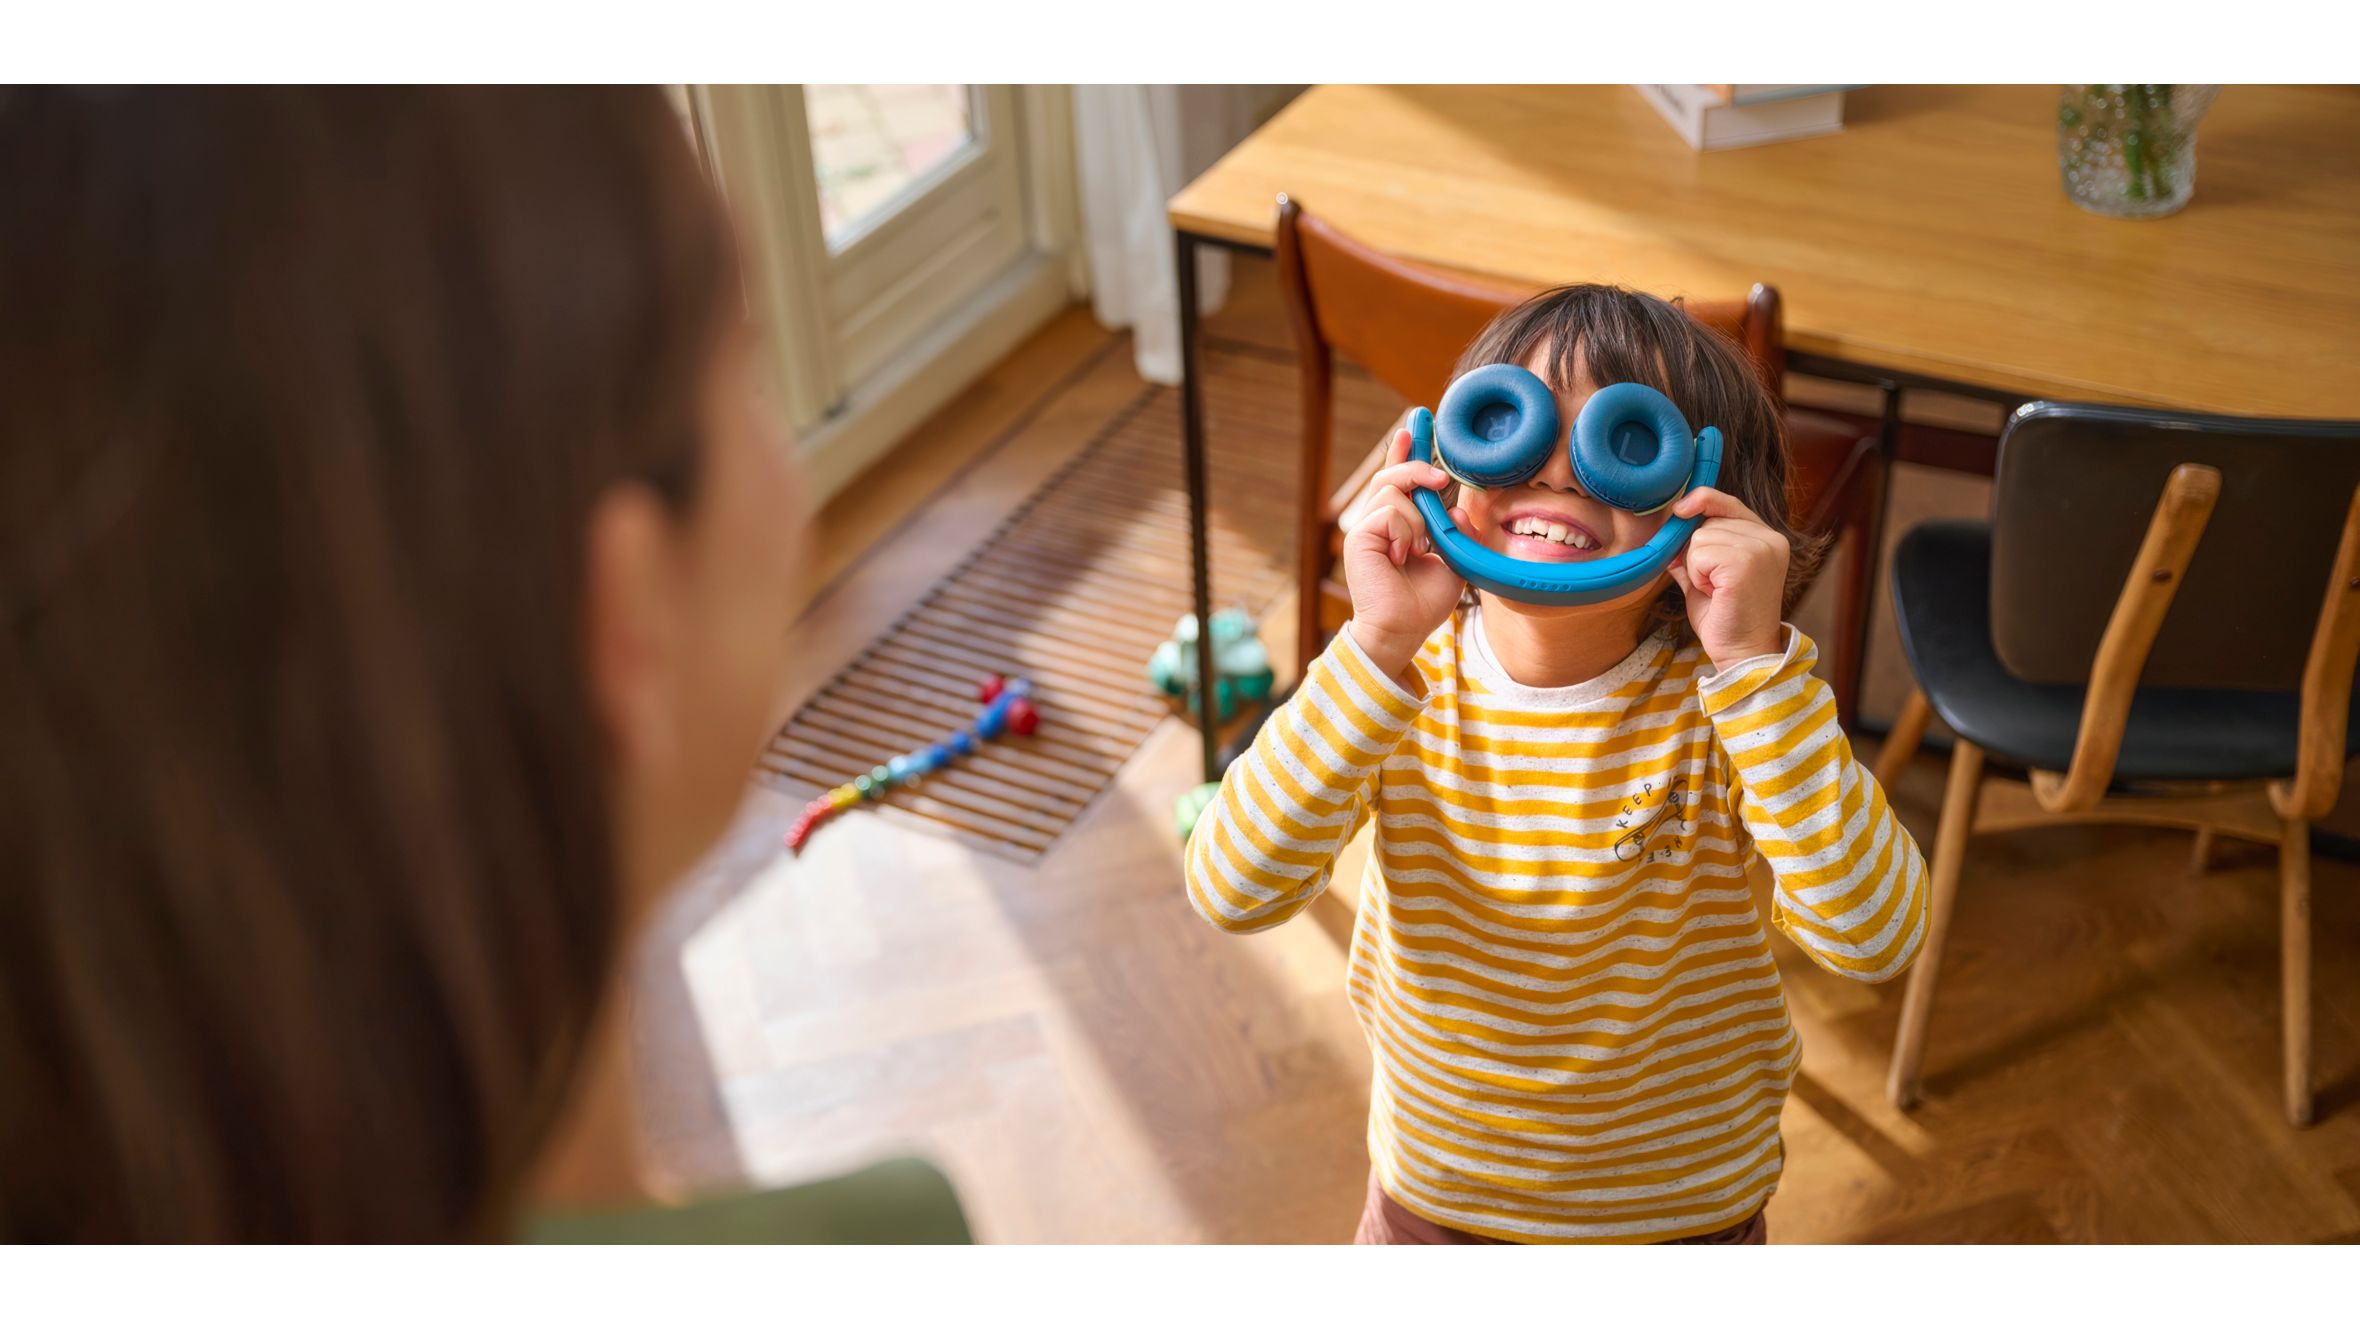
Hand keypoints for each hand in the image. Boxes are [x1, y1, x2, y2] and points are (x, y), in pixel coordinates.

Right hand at [1342, 423, 1465, 684]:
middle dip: (1416, 466)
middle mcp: (1376, 523)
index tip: (1415, 426)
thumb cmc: (1423, 603)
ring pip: (1393, 492)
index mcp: (1396, 526)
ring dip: (1417, 516)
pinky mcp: (1359, 538)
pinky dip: (1406, 531)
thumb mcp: (1453, 562)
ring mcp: (1365, 529)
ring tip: (1420, 547)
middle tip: (1441, 478)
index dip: (1404, 452)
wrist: (1402, 630)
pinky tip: (1405, 555)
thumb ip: (1457, 533)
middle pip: (1391, 476)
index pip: (1398, 481)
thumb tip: (1458, 509)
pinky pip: (1389, 513)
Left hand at [1666, 487, 1789, 670]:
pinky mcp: (1745, 562)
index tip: (1680, 509)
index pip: (1729, 503)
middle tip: (1713, 585)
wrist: (1741, 653)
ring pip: (1699, 537)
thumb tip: (1669, 531)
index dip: (1702, 500)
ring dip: (1696, 568)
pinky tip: (1714, 593)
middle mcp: (1770, 539)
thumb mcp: (1706, 577)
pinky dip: (1696, 576)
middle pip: (1707, 522)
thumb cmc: (1725, 618)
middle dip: (1696, 553)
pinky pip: (1698, 554)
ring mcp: (1760, 549)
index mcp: (1767, 538)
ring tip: (1716, 590)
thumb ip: (1693, 552)